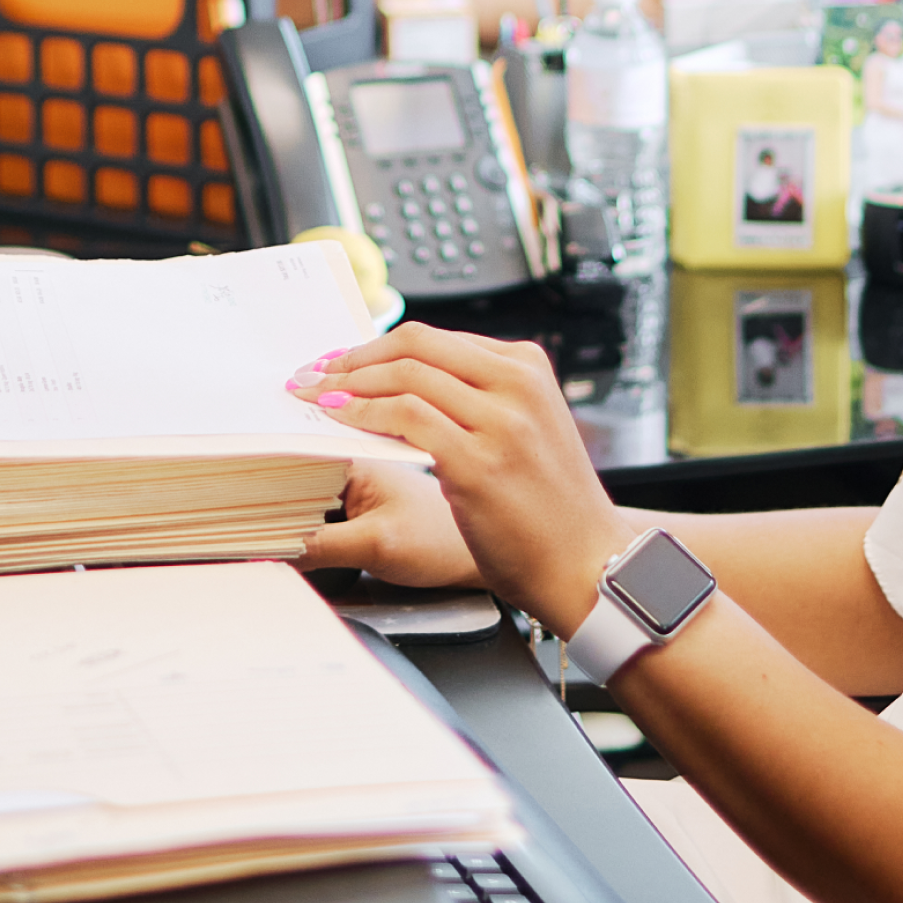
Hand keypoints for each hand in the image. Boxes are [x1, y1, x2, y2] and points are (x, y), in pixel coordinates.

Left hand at [290, 325, 627, 632]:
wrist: (588, 564)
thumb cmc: (551, 510)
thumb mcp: (524, 431)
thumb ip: (479, 400)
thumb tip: (406, 385)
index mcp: (527, 367)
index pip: (435, 338)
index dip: (376, 347)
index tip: (341, 362)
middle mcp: (517, 384)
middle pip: (415, 346)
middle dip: (353, 358)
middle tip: (314, 374)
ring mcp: (501, 422)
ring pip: (406, 377)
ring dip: (349, 384)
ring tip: (317, 398)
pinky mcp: (479, 462)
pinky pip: (406, 419)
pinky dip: (365, 414)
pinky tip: (341, 421)